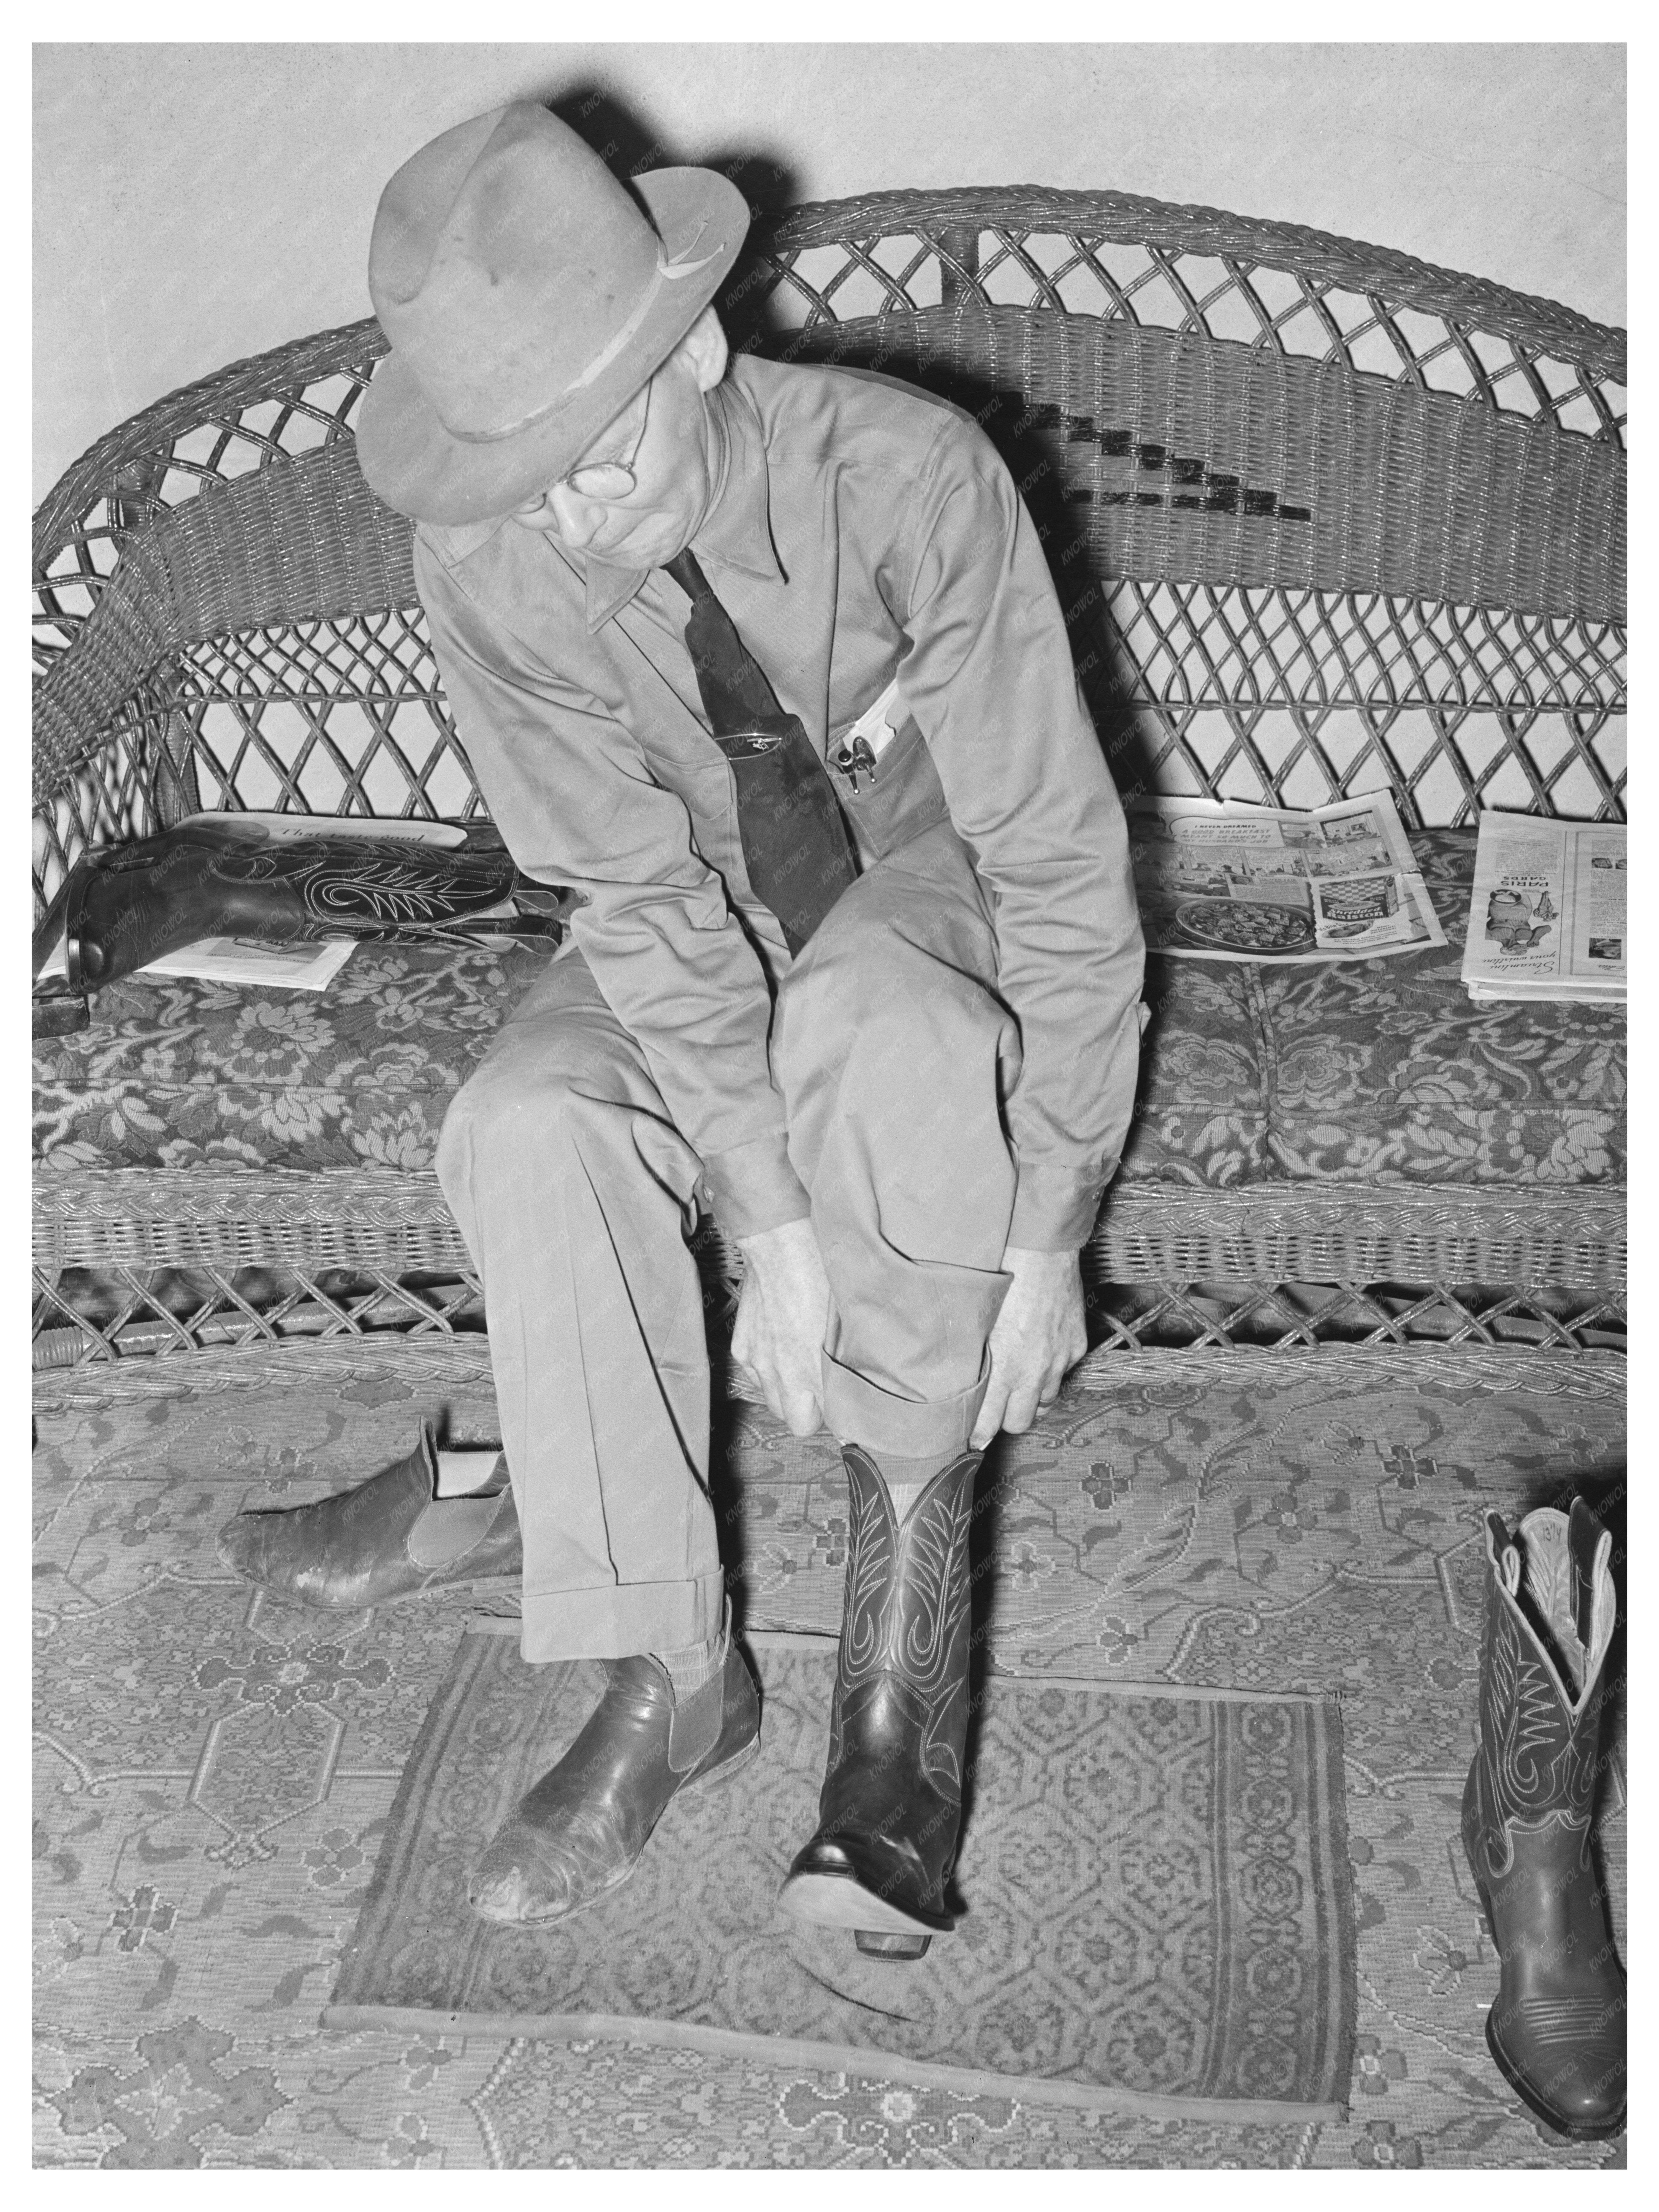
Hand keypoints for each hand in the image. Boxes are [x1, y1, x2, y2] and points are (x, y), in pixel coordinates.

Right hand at [732, 1216, 829, 1436]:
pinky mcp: (740, 1344)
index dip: (826, 1415)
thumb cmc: (823, 1277)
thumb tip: (860, 1384)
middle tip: (822, 1381)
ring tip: (801, 1360)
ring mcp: (754, 1359)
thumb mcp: (847, 1324)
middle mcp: (776, 1373)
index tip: (838, 1397)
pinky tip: (780, 1342)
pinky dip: (766, 1366)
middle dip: (806, 1406)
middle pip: (788, 1418)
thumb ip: (848, 1362)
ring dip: (785, 1387)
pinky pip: (754, 1372)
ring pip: (769, 1397)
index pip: (808, 1425)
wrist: (782, 1245)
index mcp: (805, 1372)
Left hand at [970, 1245, 1087, 1450]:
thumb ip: (974, 1359)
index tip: (971, 1441)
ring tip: (1019, 1386)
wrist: (1042, 1250)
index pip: (989, 1421)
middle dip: (1005, 1421)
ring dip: (1030, 1399)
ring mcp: (1059, 1360)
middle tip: (994, 1411)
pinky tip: (1040, 1356)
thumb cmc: (1001, 1278)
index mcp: (1004, 1366)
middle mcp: (1034, 1370)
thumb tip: (963, 1384)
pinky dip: (1051, 1372)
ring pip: (1044, 1402)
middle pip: (1020, 1422)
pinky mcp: (1077, 1347)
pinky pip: (1063, 1373)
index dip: (978, 1435)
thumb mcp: (977, 1323)